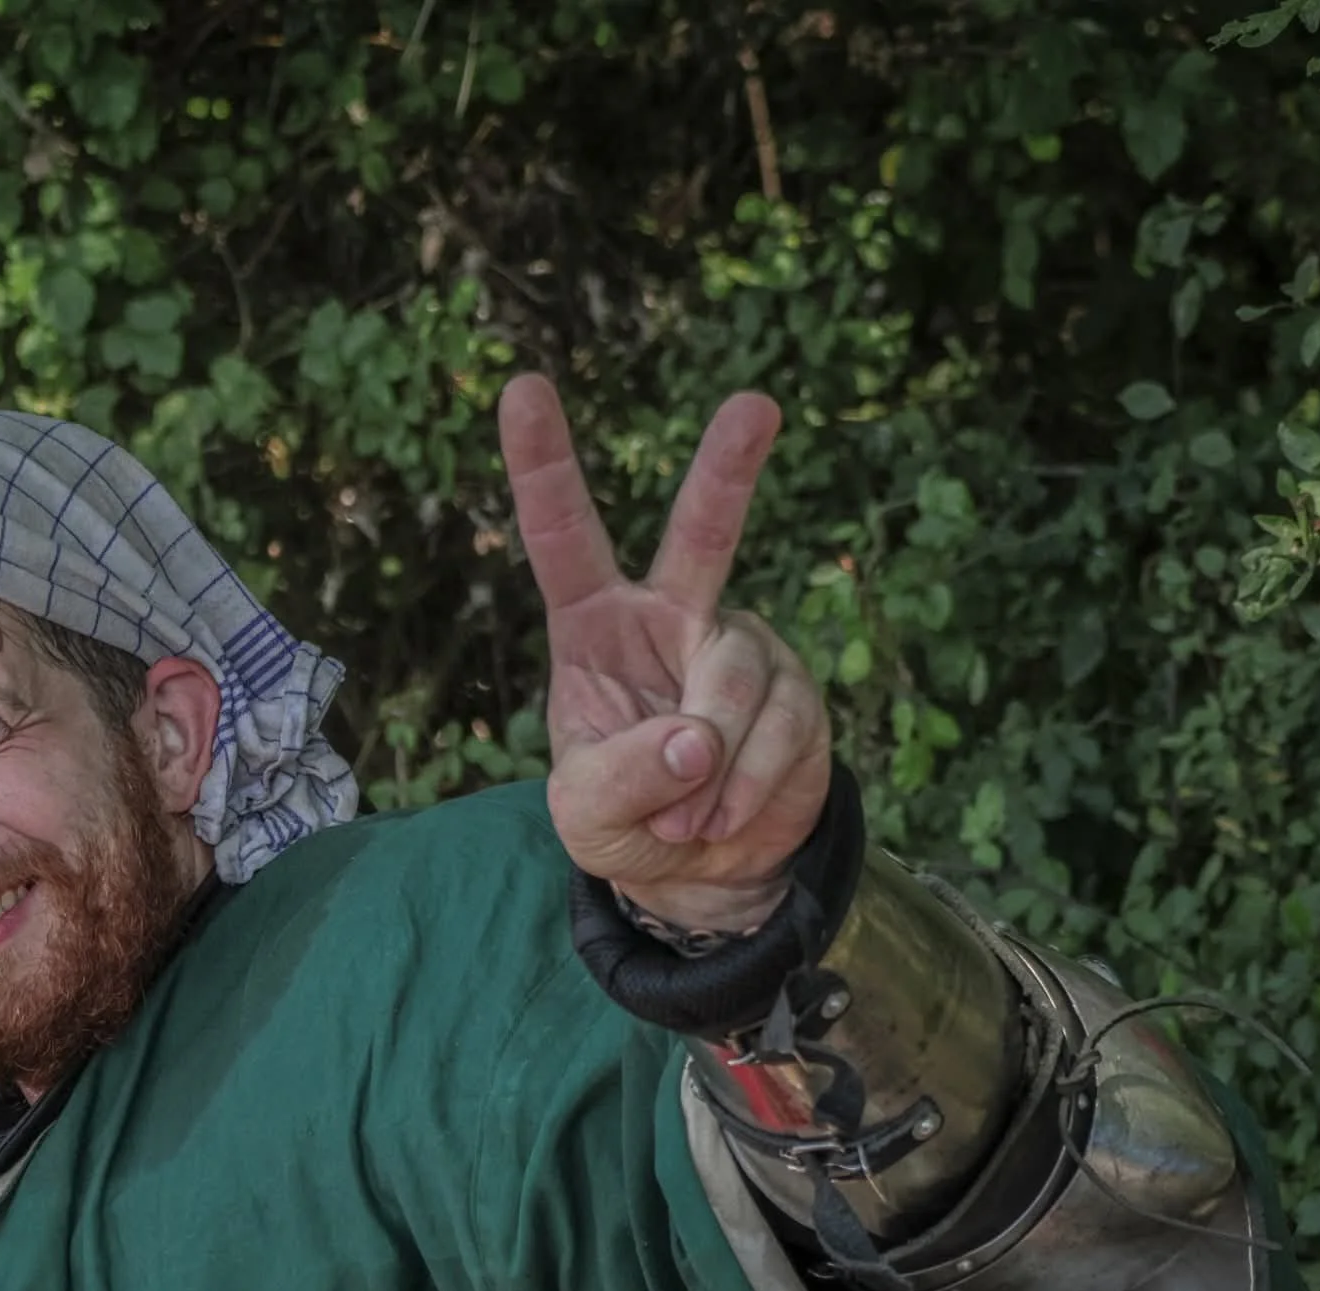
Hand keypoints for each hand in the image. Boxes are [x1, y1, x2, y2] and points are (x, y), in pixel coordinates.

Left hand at [498, 374, 831, 934]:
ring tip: (686, 817)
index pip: (562, 535)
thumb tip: (696, 739)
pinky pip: (780, 730)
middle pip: (701, 533)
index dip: (543, 465)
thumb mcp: (586, 814)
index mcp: (593, 624)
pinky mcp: (796, 692)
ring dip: (708, 768)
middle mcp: (669, 615)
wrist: (701, 873)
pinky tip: (724, 815)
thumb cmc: (624, 819)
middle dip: (728, 470)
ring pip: (734, 678)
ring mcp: (737, 646)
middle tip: (755, 406)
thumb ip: (620, 778)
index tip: (523, 387)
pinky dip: (747, 787)